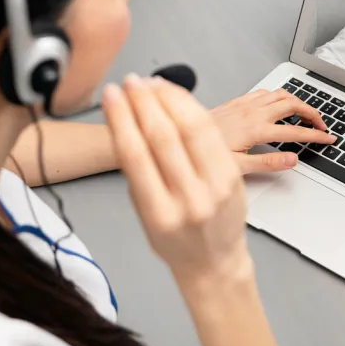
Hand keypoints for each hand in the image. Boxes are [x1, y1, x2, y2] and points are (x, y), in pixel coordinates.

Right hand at [102, 75, 251, 283]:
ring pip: (192, 129)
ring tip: (152, 84)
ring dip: (169, 99)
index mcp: (158, 214)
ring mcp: (216, 187)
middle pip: (163, 137)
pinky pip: (212, 134)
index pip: (135, 155)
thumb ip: (138, 173)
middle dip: (143, 102)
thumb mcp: (145, 214)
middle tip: (131, 82)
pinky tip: (178, 99)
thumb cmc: (176, 241)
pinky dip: (193, 110)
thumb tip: (125, 121)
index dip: (121, 119)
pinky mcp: (234, 176)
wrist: (214, 262)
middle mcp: (189, 200)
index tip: (111, 96)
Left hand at [211, 89, 336, 173]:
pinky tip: (278, 105)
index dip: (316, 136)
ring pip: (281, 94)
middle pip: (294, 104)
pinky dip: (279, 96)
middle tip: (321, 126)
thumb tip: (292, 161)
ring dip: (298, 102)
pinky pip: (265, 92)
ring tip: (305, 115)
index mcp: (256, 130)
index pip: (296, 132)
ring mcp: (245, 105)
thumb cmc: (201, 155)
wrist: (181, 137)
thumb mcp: (237, 167)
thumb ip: (267, 163)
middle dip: (313, 113)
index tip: (328, 139)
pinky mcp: (237, 101)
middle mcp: (253, 113)